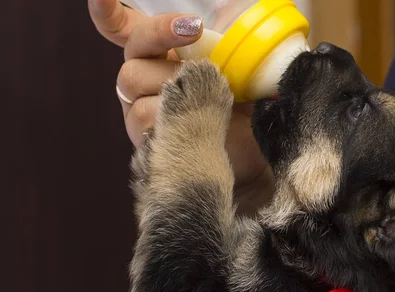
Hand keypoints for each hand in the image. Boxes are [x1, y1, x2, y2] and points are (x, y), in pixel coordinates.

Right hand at [88, 0, 273, 213]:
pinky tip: (199, 114)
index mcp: (161, 54)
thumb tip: (228, 11)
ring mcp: (140, 109)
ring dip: (174, 78)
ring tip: (209, 91)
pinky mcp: (147, 137)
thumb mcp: (240, 57)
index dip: (107, 10)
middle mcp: (145, 79)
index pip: (122, 27)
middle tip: (194, 30)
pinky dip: (173, 109)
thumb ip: (227, 32)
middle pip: (132, 49)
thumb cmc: (246, 98)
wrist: (255, 144)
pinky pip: (143, 115)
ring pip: (133, 81)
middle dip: (161, 34)